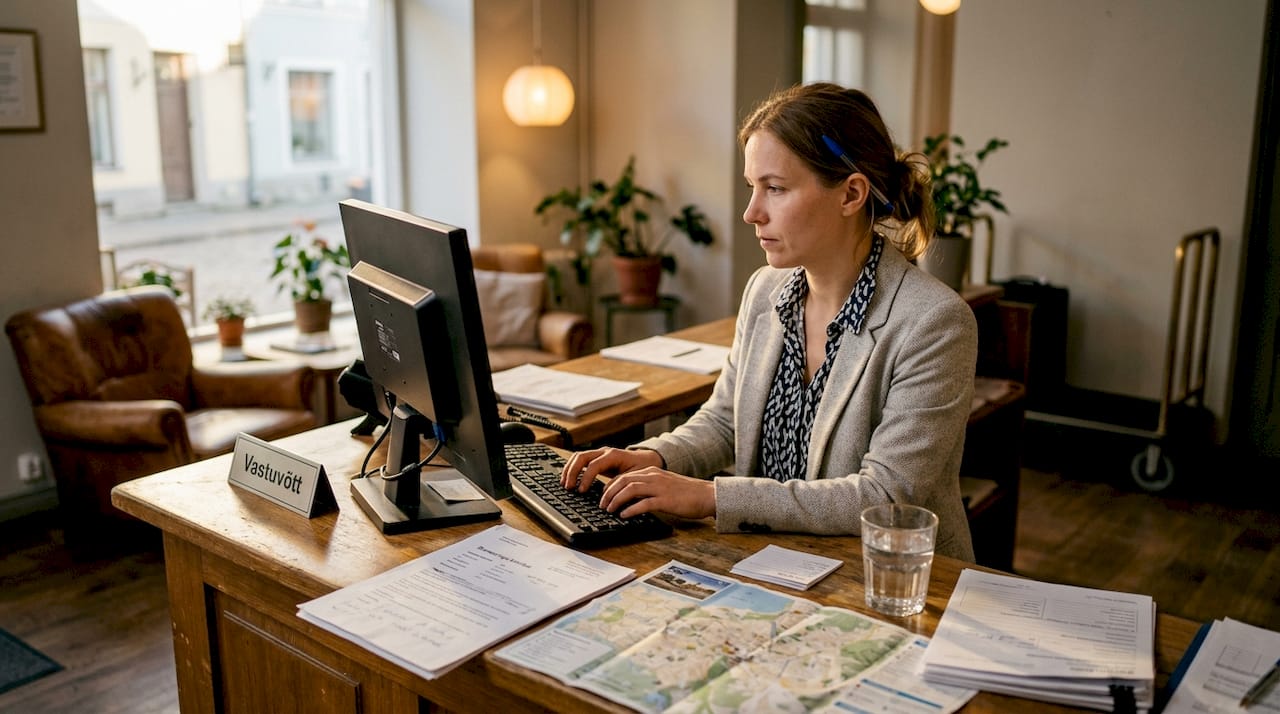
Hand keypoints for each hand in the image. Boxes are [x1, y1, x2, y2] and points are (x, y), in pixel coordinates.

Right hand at [560, 446, 662, 490]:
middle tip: (568, 487)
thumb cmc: (642, 468)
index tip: (582, 490)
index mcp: (614, 455)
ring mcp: (599, 454)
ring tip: (564, 484)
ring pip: (578, 456)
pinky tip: (569, 479)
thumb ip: (620, 483)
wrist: (647, 460)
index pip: (594, 464)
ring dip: (569, 469)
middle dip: (572, 472)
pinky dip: (572, 468)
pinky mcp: (597, 459)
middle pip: (581, 457)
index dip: (586, 478)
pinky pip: (580, 460)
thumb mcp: (635, 477)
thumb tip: (606, 492)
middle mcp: (604, 452)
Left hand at [599, 468, 715, 520]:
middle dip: (608, 493)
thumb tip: (632, 498)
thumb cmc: (688, 493)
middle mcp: (653, 476)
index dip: (610, 486)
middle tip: (601, 505)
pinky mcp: (666, 500)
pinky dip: (631, 509)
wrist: (708, 495)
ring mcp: (660, 488)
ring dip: (616, 500)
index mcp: (652, 471)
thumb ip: (649, 487)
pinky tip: (624, 515)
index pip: (624, 475)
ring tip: (609, 510)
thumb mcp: (665, 484)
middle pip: (623, 481)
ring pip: (630, 489)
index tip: (603, 496)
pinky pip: (643, 503)